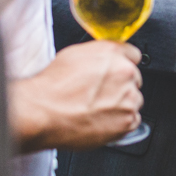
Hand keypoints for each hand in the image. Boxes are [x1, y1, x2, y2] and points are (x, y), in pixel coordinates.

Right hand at [9, 40, 143, 151]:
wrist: (42, 113)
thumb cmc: (51, 87)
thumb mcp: (74, 55)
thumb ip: (97, 55)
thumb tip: (104, 60)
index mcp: (113, 53)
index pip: (133, 55)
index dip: (122, 65)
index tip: (117, 73)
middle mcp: (125, 72)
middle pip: (134, 79)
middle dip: (121, 86)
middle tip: (100, 95)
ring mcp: (128, 98)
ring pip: (134, 100)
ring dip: (121, 105)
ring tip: (97, 110)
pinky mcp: (126, 121)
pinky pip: (133, 120)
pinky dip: (121, 123)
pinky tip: (102, 121)